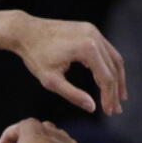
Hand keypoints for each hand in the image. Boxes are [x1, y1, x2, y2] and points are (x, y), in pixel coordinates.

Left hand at [11, 15, 126, 114]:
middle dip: (116, 90)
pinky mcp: (89, 29)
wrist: (23, 31)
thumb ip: (72, 94)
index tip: (109, 112)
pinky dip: (109, 65)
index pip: (106, 78)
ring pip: (113, 58)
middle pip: (114, 68)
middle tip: (117, 109)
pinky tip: (106, 80)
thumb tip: (93, 108)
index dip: (109, 97)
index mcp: (87, 48)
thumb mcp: (50, 80)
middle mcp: (94, 36)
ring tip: (118, 97)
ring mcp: (93, 31)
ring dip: (117, 78)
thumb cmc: (34, 56)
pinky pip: (105, 50)